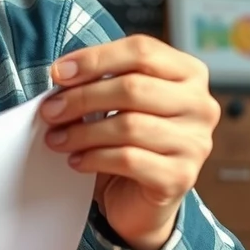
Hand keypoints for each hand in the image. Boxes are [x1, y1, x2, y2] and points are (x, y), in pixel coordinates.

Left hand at [41, 36, 219, 249]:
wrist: (140, 198)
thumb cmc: (128, 140)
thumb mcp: (117, 102)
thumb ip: (101, 80)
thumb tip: (62, 74)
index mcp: (188, 73)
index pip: (141, 51)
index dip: (95, 59)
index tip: (58, 73)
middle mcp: (199, 105)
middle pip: (133, 87)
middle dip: (82, 98)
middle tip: (50, 110)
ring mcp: (195, 143)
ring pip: (129, 126)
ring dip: (82, 132)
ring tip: (57, 138)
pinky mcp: (180, 177)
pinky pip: (129, 160)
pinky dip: (95, 158)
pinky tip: (77, 160)